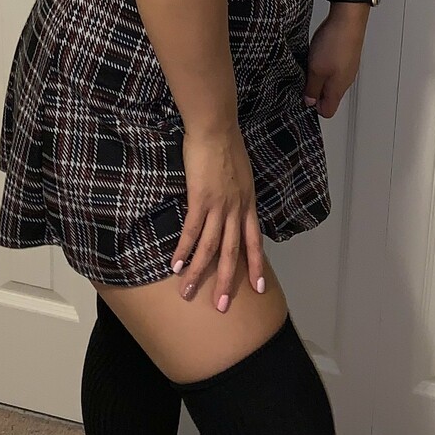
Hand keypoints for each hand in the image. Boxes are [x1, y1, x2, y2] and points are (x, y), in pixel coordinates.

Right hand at [171, 124, 264, 309]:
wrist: (216, 128)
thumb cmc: (226, 144)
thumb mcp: (241, 172)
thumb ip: (237, 191)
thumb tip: (231, 202)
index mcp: (247, 203)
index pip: (255, 241)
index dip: (257, 265)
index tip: (259, 288)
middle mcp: (237, 209)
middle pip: (234, 252)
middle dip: (228, 282)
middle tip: (221, 306)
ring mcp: (219, 206)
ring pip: (212, 248)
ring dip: (199, 273)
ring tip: (188, 292)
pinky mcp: (200, 199)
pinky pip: (192, 231)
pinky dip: (184, 250)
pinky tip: (175, 265)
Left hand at [302, 6, 367, 118]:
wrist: (348, 18)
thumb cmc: (335, 43)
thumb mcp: (316, 69)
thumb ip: (312, 88)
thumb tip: (309, 102)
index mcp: (338, 89)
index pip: (328, 111)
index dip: (313, 107)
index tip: (302, 96)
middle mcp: (345, 81)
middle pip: (329, 96)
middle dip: (314, 91)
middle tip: (303, 78)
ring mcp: (347, 68)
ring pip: (330, 81)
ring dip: (318, 76)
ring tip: (309, 64)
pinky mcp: (346, 56)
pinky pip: (333, 68)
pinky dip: (323, 64)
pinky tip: (317, 54)